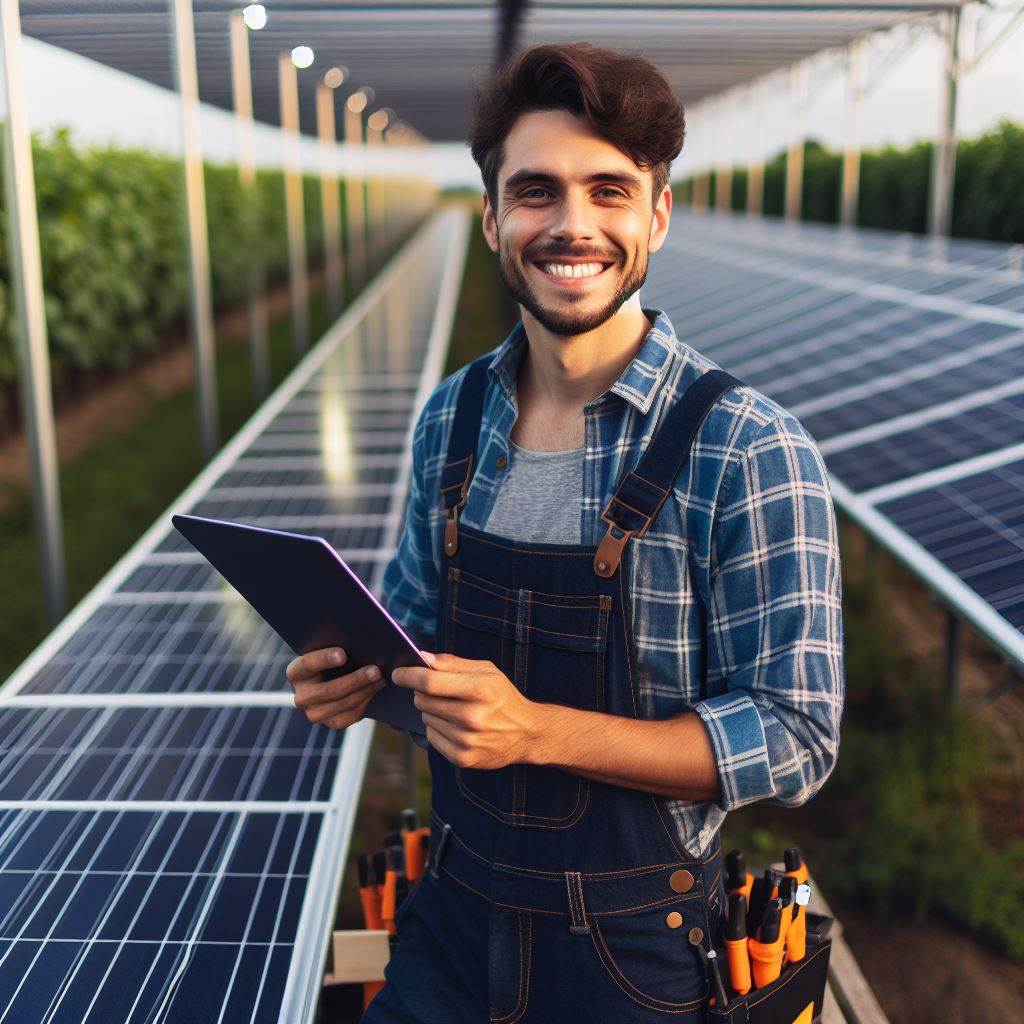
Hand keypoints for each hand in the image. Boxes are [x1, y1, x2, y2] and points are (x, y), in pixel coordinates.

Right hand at [286, 647, 384, 729]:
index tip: (343, 654)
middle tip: (375, 670)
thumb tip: (361, 645)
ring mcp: (314, 713)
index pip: (308, 664)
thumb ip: (338, 648)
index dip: (324, 659)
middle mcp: (301, 696)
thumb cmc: (333, 660)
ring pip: (342, 704)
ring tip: (380, 678)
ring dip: (364, 690)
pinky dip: (364, 701)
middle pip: (329, 690)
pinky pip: (349, 715)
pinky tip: (374, 689)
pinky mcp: (330, 722)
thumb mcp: (330, 652)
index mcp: (296, 673)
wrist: (333, 680)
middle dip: (355, 679)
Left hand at [391, 652, 538, 768]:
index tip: (398, 673)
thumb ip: (452, 663)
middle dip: (422, 692)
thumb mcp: (486, 671)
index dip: (408, 676)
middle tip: (436, 690)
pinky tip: (455, 725)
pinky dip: (437, 728)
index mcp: (479, 689)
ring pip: (425, 718)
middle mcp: (472, 716)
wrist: (526, 733)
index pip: (429, 682)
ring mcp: (466, 739)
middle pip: (423, 700)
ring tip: (453, 709)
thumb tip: (423, 658)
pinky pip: (431, 736)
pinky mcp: (462, 757)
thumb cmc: (503, 696)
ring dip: (431, 710)